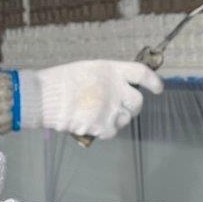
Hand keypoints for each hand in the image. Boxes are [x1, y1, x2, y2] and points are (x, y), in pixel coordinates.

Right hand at [21, 60, 162, 139]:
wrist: (44, 97)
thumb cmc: (61, 81)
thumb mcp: (88, 70)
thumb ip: (108, 79)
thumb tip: (120, 90)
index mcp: (112, 70)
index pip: (142, 73)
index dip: (153, 82)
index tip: (158, 89)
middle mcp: (116, 88)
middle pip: (137, 101)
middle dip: (132, 106)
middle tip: (119, 107)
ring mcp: (111, 108)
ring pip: (126, 118)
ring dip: (117, 119)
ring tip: (98, 115)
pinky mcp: (103, 125)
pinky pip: (112, 131)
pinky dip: (104, 130)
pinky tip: (91, 124)